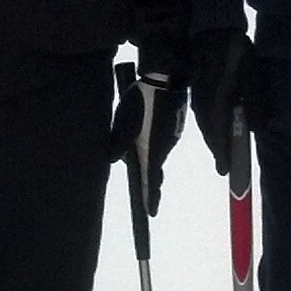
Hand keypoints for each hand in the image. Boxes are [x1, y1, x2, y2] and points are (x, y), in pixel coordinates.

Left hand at [112, 53, 187, 214]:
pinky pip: (163, 137)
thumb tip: (114, 159)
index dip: (151, 197)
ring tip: (138, 145)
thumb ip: (117, 145)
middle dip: (153, 180)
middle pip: (156, 166)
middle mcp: (164, 147)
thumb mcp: (121, 124)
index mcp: (151, 152)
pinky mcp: (175, 123)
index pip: (151, 181)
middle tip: (151, 193)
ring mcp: (172, 135)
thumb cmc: (140, 103)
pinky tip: (147, 126)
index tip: (152, 212)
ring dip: (151, 151)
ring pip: (159, 149)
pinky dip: (155, 138)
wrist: (165, 78)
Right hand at [186, 28, 261, 172]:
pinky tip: (217, 126)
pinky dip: (211, 127)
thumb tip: (257, 129)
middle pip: (210, 134)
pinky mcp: (198, 90)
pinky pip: (203, 116)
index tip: (225, 172)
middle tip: (225, 167)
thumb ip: (255, 103)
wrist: (212, 29)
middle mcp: (204, 105)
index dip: (223, 155)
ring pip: (206, 125)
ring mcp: (198, 97)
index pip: (219, 136)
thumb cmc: (235, 52)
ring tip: (222, 151)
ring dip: (214, 139)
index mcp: (216, 104)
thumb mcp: (252, 76)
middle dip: (218, 150)